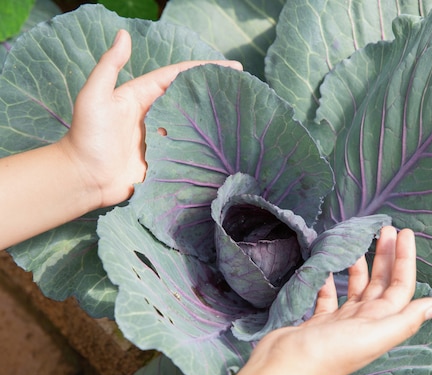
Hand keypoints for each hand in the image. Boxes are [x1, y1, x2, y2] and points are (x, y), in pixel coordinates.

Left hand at [57, 29, 241, 208]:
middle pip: (189, 100)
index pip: (178, 76)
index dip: (203, 68)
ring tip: (240, 115)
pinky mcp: (163, 160)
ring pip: (192, 126)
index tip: (232, 65)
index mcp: (141, 96)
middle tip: (241, 88)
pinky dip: (205, 148)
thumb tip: (124, 34)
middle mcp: (153, 115)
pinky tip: (224, 146)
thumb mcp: (94, 96)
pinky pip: (187, 152)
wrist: (83, 178)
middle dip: (213, 92)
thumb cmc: (86, 136)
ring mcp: (160, 139)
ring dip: (213, 120)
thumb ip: (109, 66)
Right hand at [199, 226, 431, 374]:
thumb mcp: (373, 335)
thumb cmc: (329, 352)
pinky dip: (331, 278)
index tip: (405, 232)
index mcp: (380, 323)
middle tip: (386, 228)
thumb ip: (405, 320)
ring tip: (360, 240)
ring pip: (357, 286)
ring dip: (362, 264)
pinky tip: (329, 264)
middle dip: (386, 255)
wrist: (285, 368)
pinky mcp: (320, 321)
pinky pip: (330, 295)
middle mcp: (365, 321)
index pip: (400, 286)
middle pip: (382, 283)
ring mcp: (342, 321)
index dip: (405, 259)